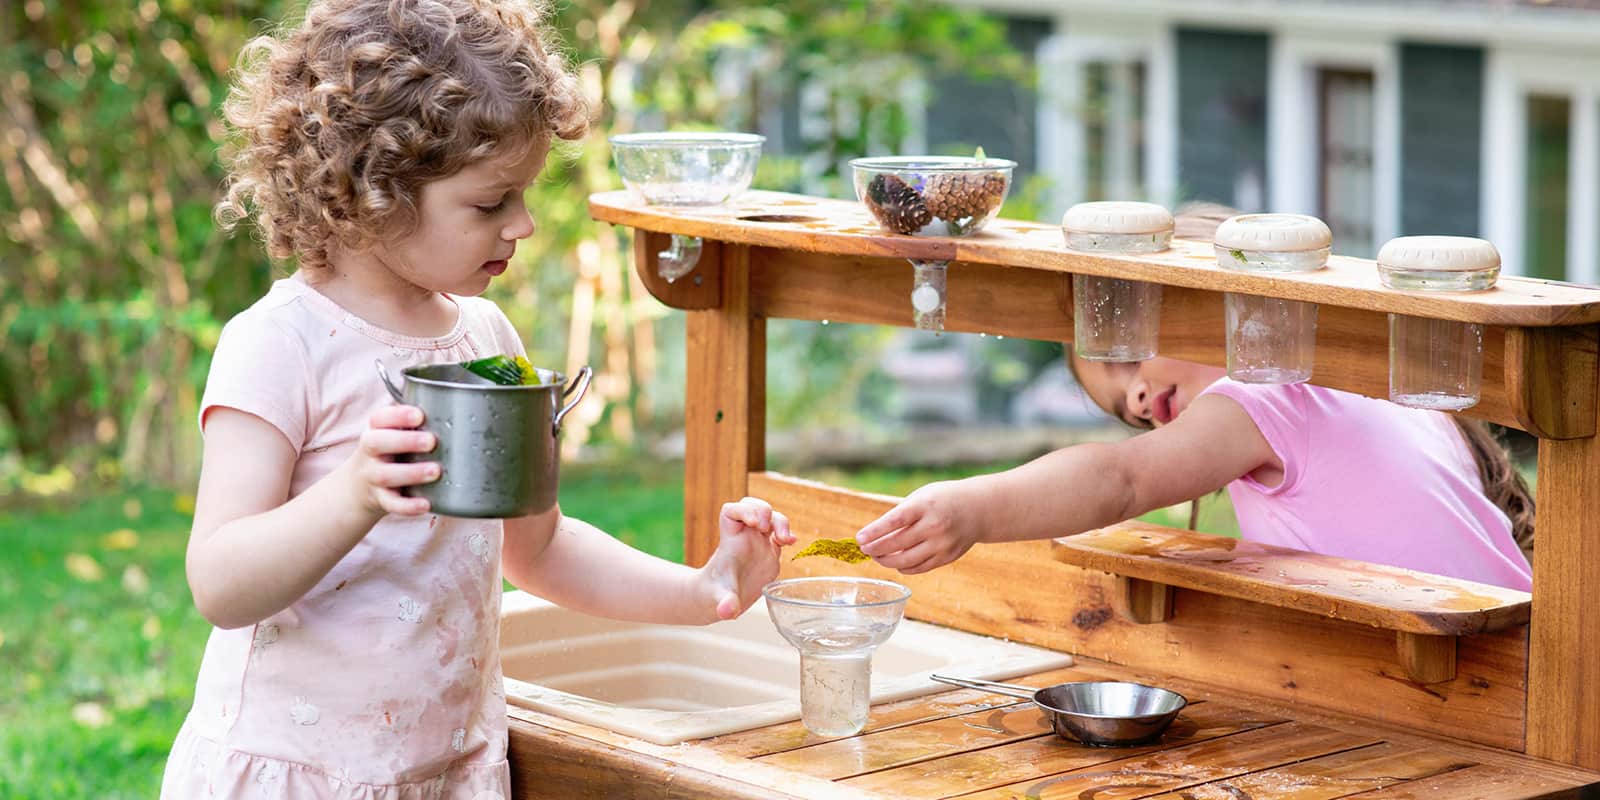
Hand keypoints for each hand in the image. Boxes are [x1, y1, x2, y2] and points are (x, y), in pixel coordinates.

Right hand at [340, 405, 438, 516]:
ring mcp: (373, 477)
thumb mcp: (393, 435)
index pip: (378, 418)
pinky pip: (391, 504)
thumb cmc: (389, 454)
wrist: (358, 488)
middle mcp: (371, 453)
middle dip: (404, 441)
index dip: (397, 415)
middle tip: (431, 441)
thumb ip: (415, 426)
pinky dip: (408, 506)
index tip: (420, 415)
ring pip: (386, 475)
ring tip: (435, 471)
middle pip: (377, 443)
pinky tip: (426, 504)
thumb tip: (460, 413)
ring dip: (412, 473)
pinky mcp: (380, 500)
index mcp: (376, 431)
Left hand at [700, 497, 794, 619]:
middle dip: (763, 510)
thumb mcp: (718, 599)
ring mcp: (758, 542)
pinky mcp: (769, 552)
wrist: (719, 599)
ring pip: (771, 517)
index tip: (754, 524)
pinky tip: (791, 543)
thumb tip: (726, 612)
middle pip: (753, 506)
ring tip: (785, 540)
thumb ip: (724, 603)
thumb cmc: (714, 594)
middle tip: (766, 527)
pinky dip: (787, 535)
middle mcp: (744, 537)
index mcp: (729, 540)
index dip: (744, 510)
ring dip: (781, 522)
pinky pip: (780, 534)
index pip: (731, 511)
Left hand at [855, 480, 978, 573]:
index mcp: (926, 506)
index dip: (874, 532)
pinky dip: (904, 567)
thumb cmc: (943, 499)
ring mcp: (942, 544)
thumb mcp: (922, 497)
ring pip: (906, 560)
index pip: (894, 521)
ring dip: (886, 561)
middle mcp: (935, 526)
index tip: (859, 539)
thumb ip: (901, 514)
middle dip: (876, 549)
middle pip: (897, 544)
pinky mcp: (947, 557)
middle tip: (864, 549)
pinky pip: (919, 568)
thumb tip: (875, 535)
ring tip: (876, 557)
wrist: (978, 509)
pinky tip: (895, 562)